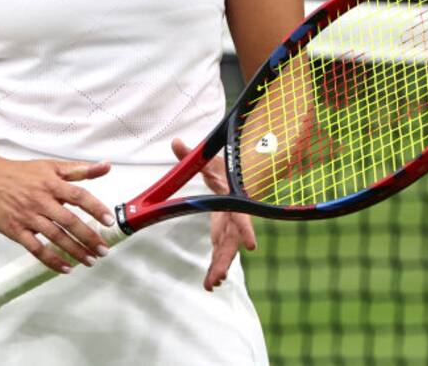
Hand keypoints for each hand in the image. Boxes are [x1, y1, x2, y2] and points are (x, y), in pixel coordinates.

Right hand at [0, 155, 114, 273]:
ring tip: (90, 260)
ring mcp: (27, 216)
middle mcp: (41, 200)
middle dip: (88, 237)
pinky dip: (51, 260)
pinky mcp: (15, 230)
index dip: (95, 208)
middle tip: (103, 250)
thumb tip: (106, 166)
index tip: (109, 220)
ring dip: (74, 251)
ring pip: (55, 237)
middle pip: (69, 221)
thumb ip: (80, 169)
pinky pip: (35, 248)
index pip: (79, 196)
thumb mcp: (50, 166)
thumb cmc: (21, 173)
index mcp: (51, 183)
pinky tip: (65, 268)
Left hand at [171, 137, 256, 291]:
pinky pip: (220, 252)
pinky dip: (216, 266)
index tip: (251, 245)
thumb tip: (176, 142)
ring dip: (220, 267)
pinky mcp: (223, 233)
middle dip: (226, 259)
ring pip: (226, 251)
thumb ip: (193, 155)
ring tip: (211, 285)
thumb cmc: (224, 168)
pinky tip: (210, 283)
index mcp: (235, 199)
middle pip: (232, 241)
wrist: (235, 176)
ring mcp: (229, 227)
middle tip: (218, 277)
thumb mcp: (209, 160)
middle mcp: (235, 216)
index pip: (242, 216)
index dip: (246, 230)